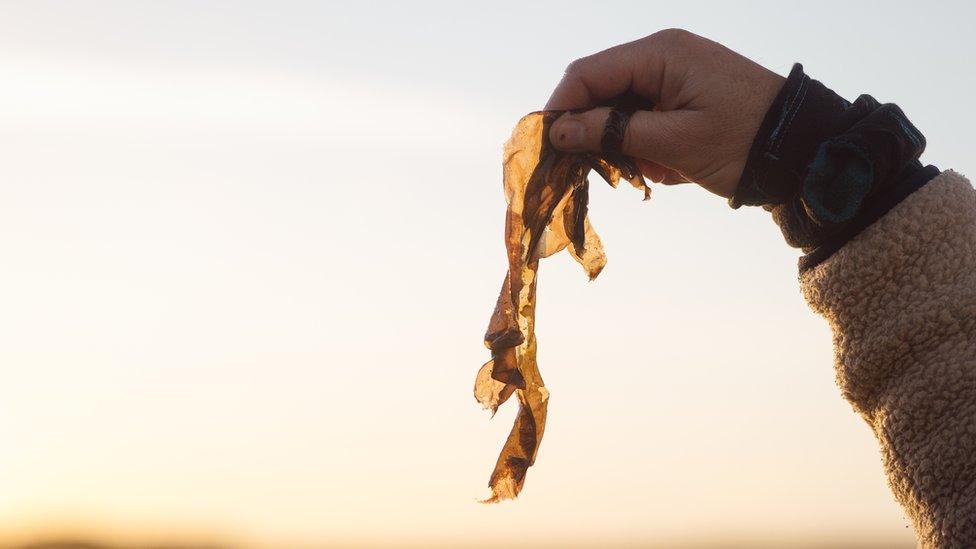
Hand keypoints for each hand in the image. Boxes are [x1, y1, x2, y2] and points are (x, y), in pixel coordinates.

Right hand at [546, 29, 784, 197]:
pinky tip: (668, 169)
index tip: (547, 149)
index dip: (559, 109)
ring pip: (620, 109)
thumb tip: (558, 132)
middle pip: (600, 90)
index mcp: (659, 54)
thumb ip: (611, 134)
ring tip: (649, 172)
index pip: (586, 74)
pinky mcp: (683, 98)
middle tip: (592, 170)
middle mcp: (662, 56)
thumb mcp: (672, 143)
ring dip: (622, 145)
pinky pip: (644, 119)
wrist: (803, 151)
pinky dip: (646, 147)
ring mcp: (674, 77)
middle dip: (593, 132)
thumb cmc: (743, 142)